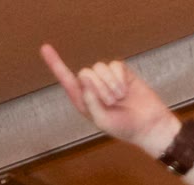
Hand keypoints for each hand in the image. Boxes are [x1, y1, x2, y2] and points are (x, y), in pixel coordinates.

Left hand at [40, 45, 181, 159]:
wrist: (148, 124)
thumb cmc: (123, 127)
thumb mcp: (102, 120)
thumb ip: (90, 100)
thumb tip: (83, 76)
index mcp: (83, 100)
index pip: (66, 79)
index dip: (56, 64)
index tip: (45, 48)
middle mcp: (93, 87)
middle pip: (85, 73)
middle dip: (98, 88)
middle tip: (111, 103)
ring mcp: (107, 79)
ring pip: (100, 68)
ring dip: (110, 85)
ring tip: (120, 99)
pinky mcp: (121, 72)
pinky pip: (115, 66)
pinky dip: (120, 79)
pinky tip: (126, 90)